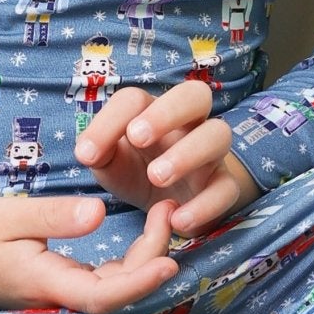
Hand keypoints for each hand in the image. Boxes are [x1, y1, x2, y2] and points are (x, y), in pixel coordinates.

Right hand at [0, 194, 182, 312]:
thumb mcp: (8, 216)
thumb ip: (53, 216)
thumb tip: (100, 213)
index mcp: (44, 282)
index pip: (103, 295)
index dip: (140, 284)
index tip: (171, 261)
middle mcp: (55, 296)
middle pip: (116, 291)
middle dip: (151, 256)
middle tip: (168, 209)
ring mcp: (56, 293)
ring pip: (110, 287)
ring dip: (141, 260)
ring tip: (163, 217)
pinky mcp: (55, 284)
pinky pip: (99, 280)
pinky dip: (125, 263)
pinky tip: (141, 238)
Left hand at [74, 79, 259, 237]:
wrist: (168, 207)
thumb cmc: (135, 172)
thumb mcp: (109, 162)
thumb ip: (97, 152)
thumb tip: (86, 152)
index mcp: (153, 112)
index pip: (136, 99)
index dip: (111, 120)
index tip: (87, 154)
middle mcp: (187, 124)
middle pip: (195, 94)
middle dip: (167, 112)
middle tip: (137, 138)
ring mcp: (211, 154)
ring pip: (218, 135)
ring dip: (188, 153)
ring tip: (157, 177)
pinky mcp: (223, 186)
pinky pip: (227, 188)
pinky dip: (205, 204)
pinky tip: (177, 220)